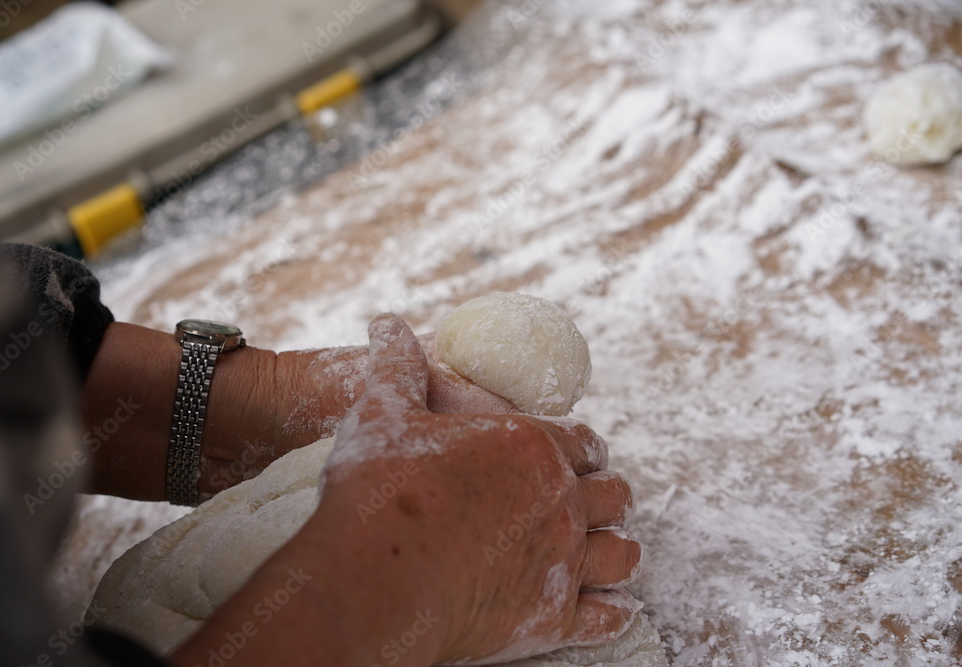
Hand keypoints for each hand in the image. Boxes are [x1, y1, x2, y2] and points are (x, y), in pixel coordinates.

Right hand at [314, 314, 641, 662]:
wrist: (372, 579)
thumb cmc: (378, 490)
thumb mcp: (382, 413)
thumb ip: (396, 367)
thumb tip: (386, 323)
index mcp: (529, 445)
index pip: (584, 442)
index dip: (583, 449)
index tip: (578, 457)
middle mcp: (560, 499)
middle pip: (613, 494)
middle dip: (606, 495)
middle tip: (592, 503)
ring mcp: (562, 561)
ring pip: (624, 554)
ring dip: (618, 549)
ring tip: (606, 551)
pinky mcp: (552, 620)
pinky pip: (609, 617)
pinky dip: (615, 612)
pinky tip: (612, 609)